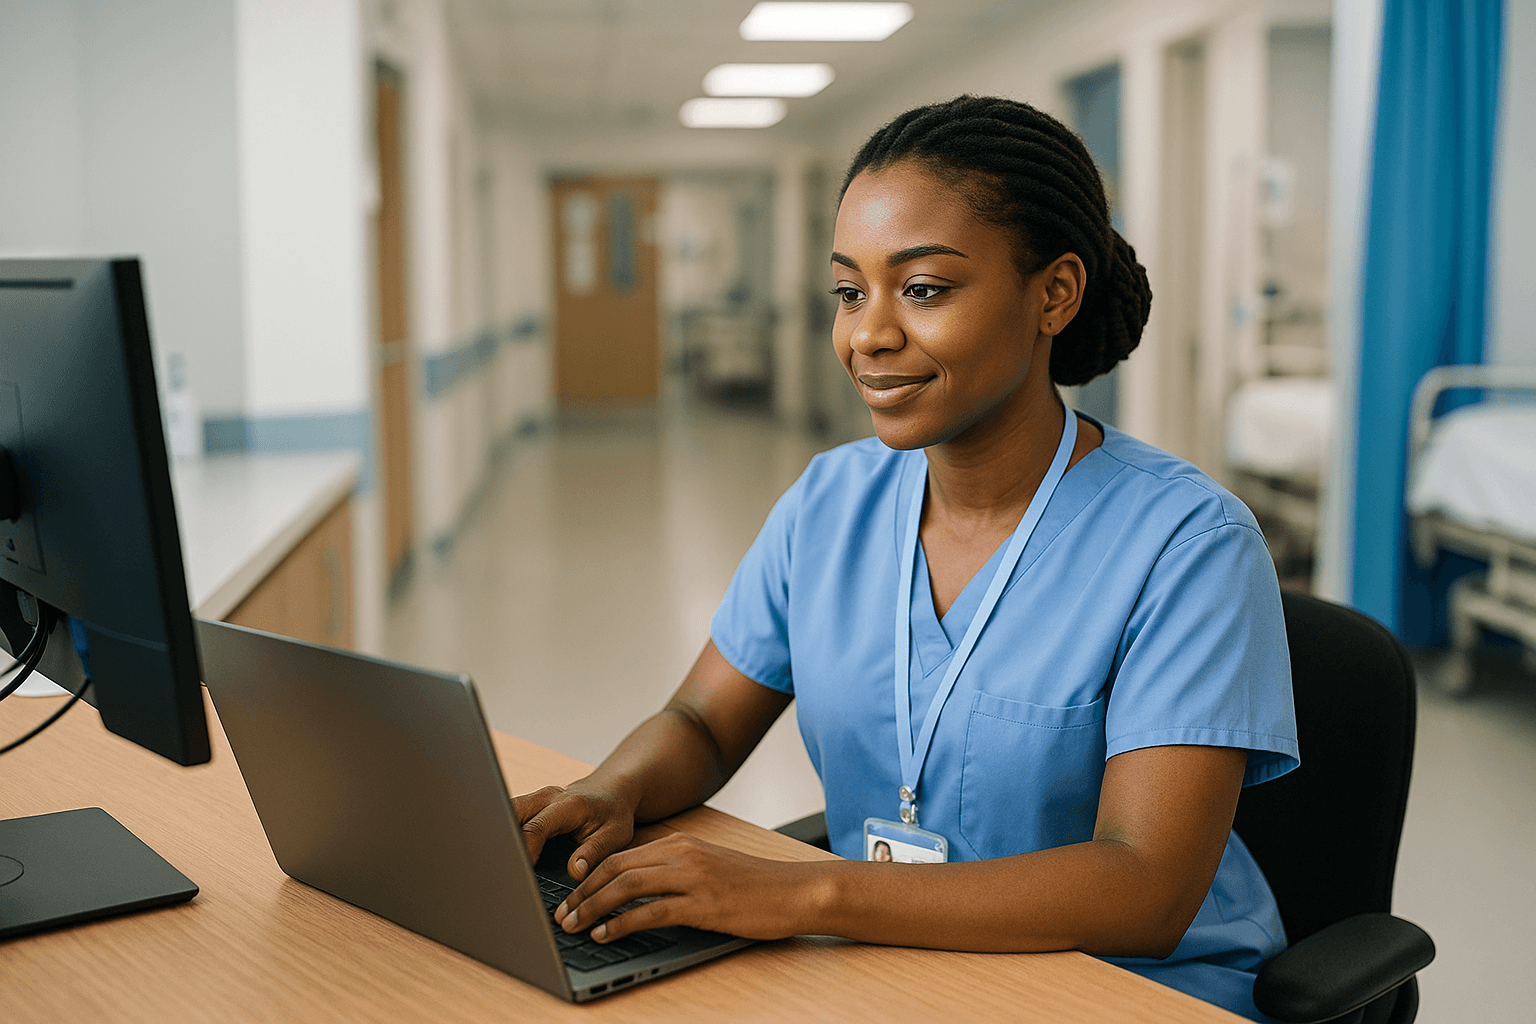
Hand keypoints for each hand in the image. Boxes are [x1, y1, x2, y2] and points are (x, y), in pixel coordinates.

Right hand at [513, 780, 637, 880]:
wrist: (611, 791)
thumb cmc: (614, 813)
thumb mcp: (614, 835)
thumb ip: (594, 853)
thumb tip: (575, 873)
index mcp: (567, 805)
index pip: (536, 828)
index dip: (525, 852)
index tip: (520, 875)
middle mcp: (546, 798)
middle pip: (511, 814)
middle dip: (503, 840)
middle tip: (501, 870)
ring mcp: (535, 799)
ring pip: (506, 813)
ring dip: (501, 835)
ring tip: (501, 864)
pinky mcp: (530, 806)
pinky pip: (511, 817)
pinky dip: (506, 833)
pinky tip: (507, 854)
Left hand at [553, 832, 814, 942]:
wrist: (795, 890)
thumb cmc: (753, 885)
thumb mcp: (708, 868)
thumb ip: (675, 871)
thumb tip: (636, 890)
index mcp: (680, 843)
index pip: (620, 855)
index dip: (588, 877)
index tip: (568, 896)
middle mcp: (682, 854)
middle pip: (615, 868)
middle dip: (581, 892)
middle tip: (561, 914)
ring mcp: (692, 877)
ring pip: (626, 885)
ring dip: (592, 907)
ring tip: (572, 926)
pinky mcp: (703, 904)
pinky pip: (651, 911)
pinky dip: (622, 923)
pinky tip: (606, 934)